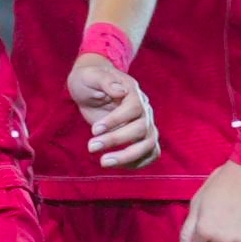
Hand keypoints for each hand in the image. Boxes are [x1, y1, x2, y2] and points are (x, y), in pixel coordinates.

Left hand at [69, 53, 156, 169]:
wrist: (92, 85)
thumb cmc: (90, 78)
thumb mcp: (91, 75)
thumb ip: (105, 81)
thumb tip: (120, 92)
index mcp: (133, 92)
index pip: (134, 108)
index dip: (116, 120)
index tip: (94, 130)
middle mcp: (144, 109)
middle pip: (141, 129)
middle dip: (116, 140)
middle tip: (91, 147)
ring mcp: (145, 124)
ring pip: (148, 144)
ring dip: (128, 157)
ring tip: (103, 162)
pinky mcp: (141, 137)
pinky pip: (150, 153)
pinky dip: (138, 162)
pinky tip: (117, 165)